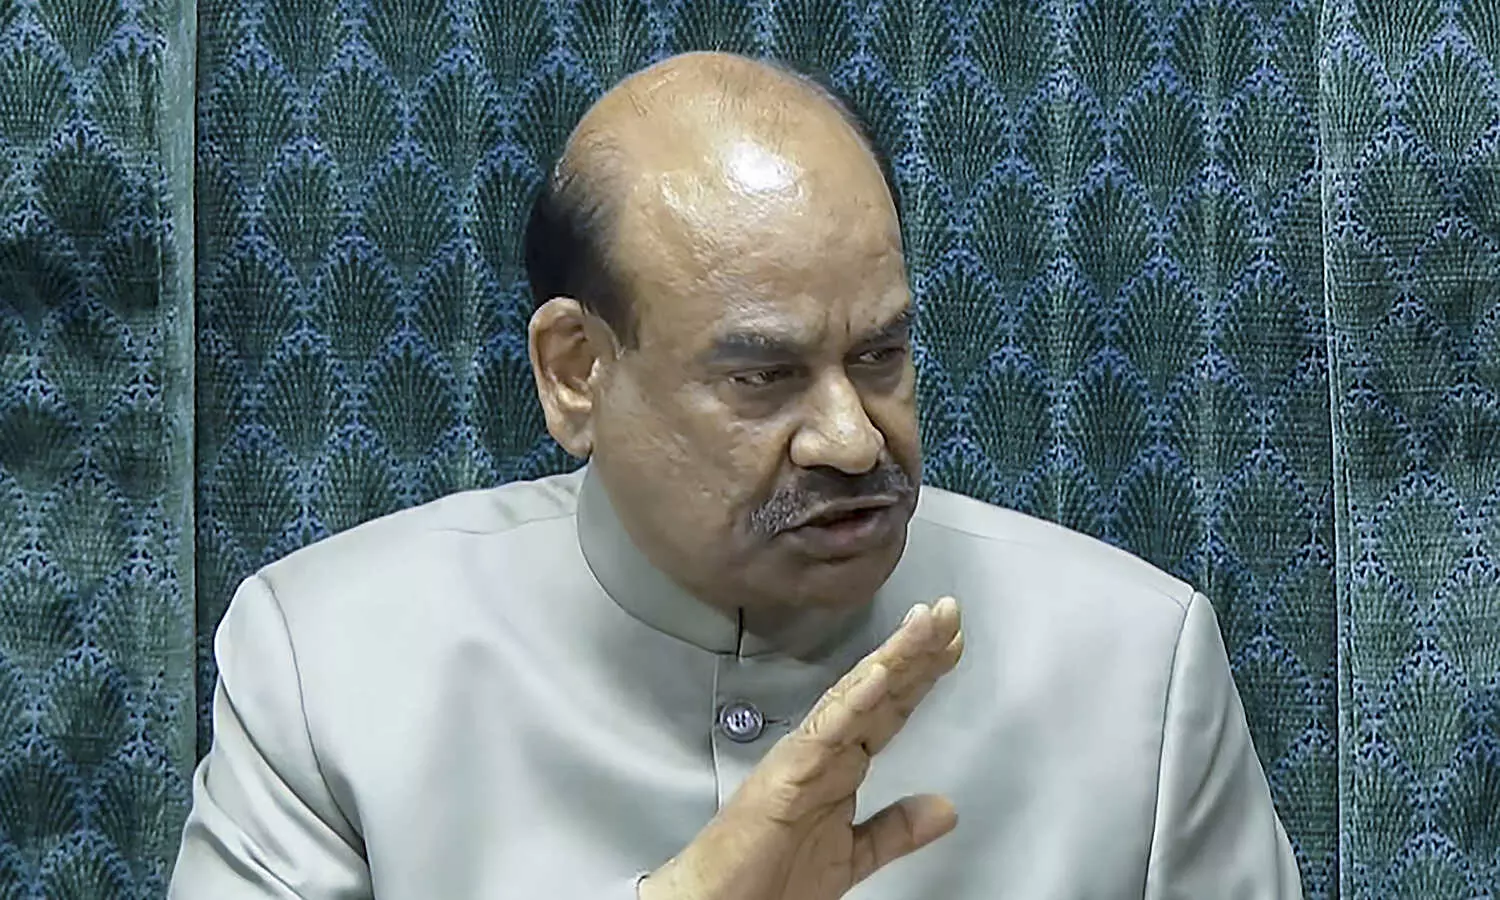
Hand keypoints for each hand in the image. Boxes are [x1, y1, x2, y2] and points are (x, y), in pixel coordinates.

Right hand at [639, 597, 964, 899]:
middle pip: (879, 691)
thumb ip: (896, 828)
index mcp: (840, 764)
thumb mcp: (854, 853)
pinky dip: (852, 702)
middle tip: (950, 610)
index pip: (889, 709)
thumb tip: (944, 807)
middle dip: (916, 650)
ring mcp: (804, 757)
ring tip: (924, 625)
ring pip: (855, 697)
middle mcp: (823, 750)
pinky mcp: (786, 774)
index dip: (922, 675)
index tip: (954, 643)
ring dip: (892, 659)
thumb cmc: (771, 881)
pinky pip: (825, 732)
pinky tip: (878, 675)